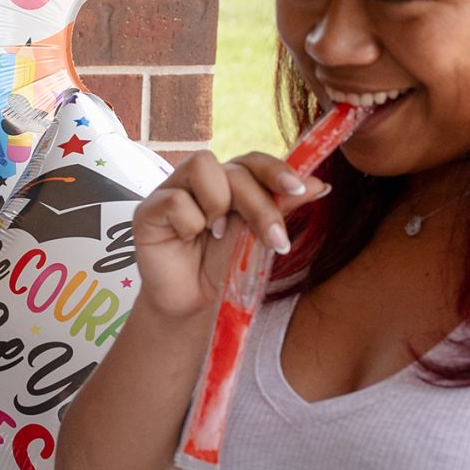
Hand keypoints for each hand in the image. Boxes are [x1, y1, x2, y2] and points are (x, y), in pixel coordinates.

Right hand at [128, 150, 331, 319]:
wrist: (195, 308)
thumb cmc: (225, 271)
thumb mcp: (259, 238)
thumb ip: (282, 208)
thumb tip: (321, 184)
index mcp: (231, 183)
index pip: (254, 161)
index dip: (277, 170)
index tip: (300, 190)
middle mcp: (202, 181)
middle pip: (236, 170)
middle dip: (260, 205)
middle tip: (274, 241)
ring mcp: (173, 191)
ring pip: (202, 167)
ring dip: (218, 205)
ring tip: (215, 235)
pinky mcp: (148, 209)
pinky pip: (176, 199)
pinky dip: (188, 224)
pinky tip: (186, 240)